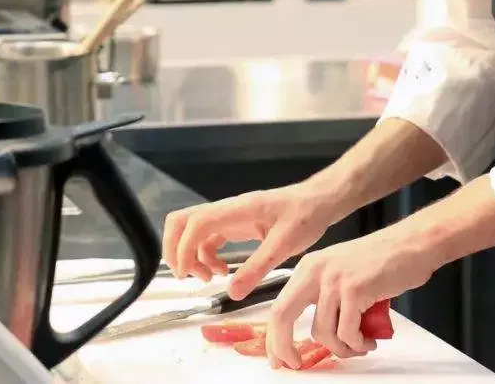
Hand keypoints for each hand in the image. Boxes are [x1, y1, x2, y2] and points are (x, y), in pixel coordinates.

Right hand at [161, 182, 340, 297]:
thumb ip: (258, 267)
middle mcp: (229, 210)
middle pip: (182, 221)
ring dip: (191, 256)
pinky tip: (223, 272)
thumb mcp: (285, 245)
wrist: (320, 201)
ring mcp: (230, 217)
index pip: (197, 222)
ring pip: (192, 231)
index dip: (184, 248)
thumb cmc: (306, 215)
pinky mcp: (235, 225)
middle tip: (186, 276)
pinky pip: (208, 239)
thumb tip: (232, 292)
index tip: (187, 274)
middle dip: (175, 248)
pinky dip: (206, 256)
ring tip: (210, 279)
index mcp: (239, 209)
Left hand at [265, 229, 435, 367]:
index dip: (275, 337)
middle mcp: (316, 270)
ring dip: (341, 349)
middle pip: (283, 316)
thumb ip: (324, 298)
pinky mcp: (354, 289)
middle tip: (295, 365)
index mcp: (309, 267)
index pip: (279, 306)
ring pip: (323, 333)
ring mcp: (334, 279)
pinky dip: (359, 344)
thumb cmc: (383, 260)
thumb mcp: (340, 271)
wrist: (412, 243)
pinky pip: (348, 332)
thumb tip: (316, 336)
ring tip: (359, 346)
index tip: (279, 357)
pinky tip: (369, 340)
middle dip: (284, 347)